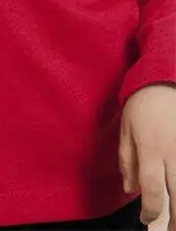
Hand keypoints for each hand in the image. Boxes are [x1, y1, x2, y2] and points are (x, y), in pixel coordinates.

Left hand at [119, 83, 175, 229]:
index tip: (146, 219)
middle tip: (170, 229)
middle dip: (175, 219)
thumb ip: (127, 160)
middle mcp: (173, 153)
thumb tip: (128, 188)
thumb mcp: (126, 129)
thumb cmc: (143, 105)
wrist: (166, 82)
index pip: (152, 190)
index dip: (150, 210)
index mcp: (151, 149)